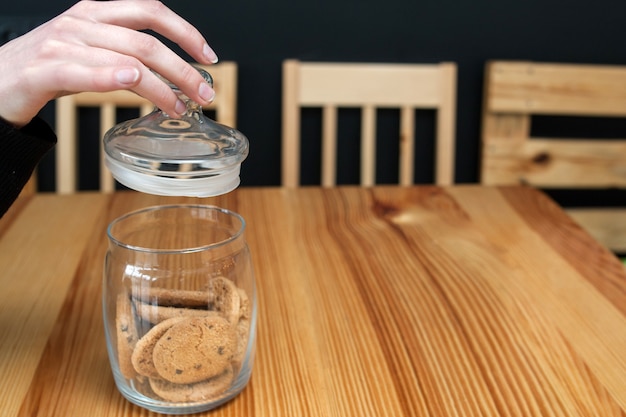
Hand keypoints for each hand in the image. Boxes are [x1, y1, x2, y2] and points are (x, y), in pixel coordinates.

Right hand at [0, 0, 217, 126]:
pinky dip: (109, 75)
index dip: (184, 31)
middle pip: (145, 42)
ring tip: (180, 107)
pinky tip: (132, 80)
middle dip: (183, 70)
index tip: (208, 56)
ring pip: (123, 59)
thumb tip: (171, 75)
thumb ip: (124, 53)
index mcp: (95, 13)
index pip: (149, 11)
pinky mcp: (42, 70)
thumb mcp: (90, 50)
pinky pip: (81, 72)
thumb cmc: (47, 68)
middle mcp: (81, 24)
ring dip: (160, 86)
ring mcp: (61, 45)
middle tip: (205, 94)